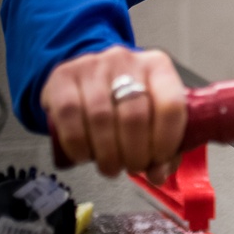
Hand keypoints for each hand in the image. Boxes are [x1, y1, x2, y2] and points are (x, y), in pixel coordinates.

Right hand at [41, 45, 186, 179]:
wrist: (85, 77)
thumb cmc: (123, 100)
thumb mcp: (150, 113)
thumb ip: (163, 144)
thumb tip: (159, 174)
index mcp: (157, 66)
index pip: (171, 105)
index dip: (166, 141)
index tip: (158, 161)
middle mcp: (126, 60)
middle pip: (135, 116)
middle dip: (135, 154)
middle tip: (132, 167)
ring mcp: (93, 65)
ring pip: (101, 118)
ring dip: (107, 154)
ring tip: (110, 166)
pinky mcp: (62, 76)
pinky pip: (69, 115)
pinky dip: (77, 144)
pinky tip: (84, 155)